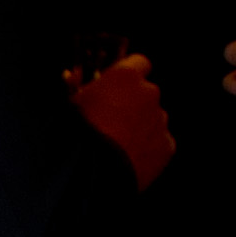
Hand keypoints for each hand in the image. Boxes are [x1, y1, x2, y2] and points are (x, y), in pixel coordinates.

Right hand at [70, 53, 171, 189]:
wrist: (89, 173)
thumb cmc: (75, 135)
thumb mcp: (69, 102)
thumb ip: (78, 85)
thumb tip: (75, 77)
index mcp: (126, 76)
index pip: (138, 63)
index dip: (127, 76)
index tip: (117, 86)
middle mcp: (149, 93)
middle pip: (146, 93)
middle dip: (132, 104)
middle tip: (110, 122)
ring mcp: (160, 120)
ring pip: (153, 119)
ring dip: (139, 127)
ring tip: (116, 145)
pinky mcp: (166, 146)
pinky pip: (159, 143)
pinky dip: (147, 149)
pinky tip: (128, 158)